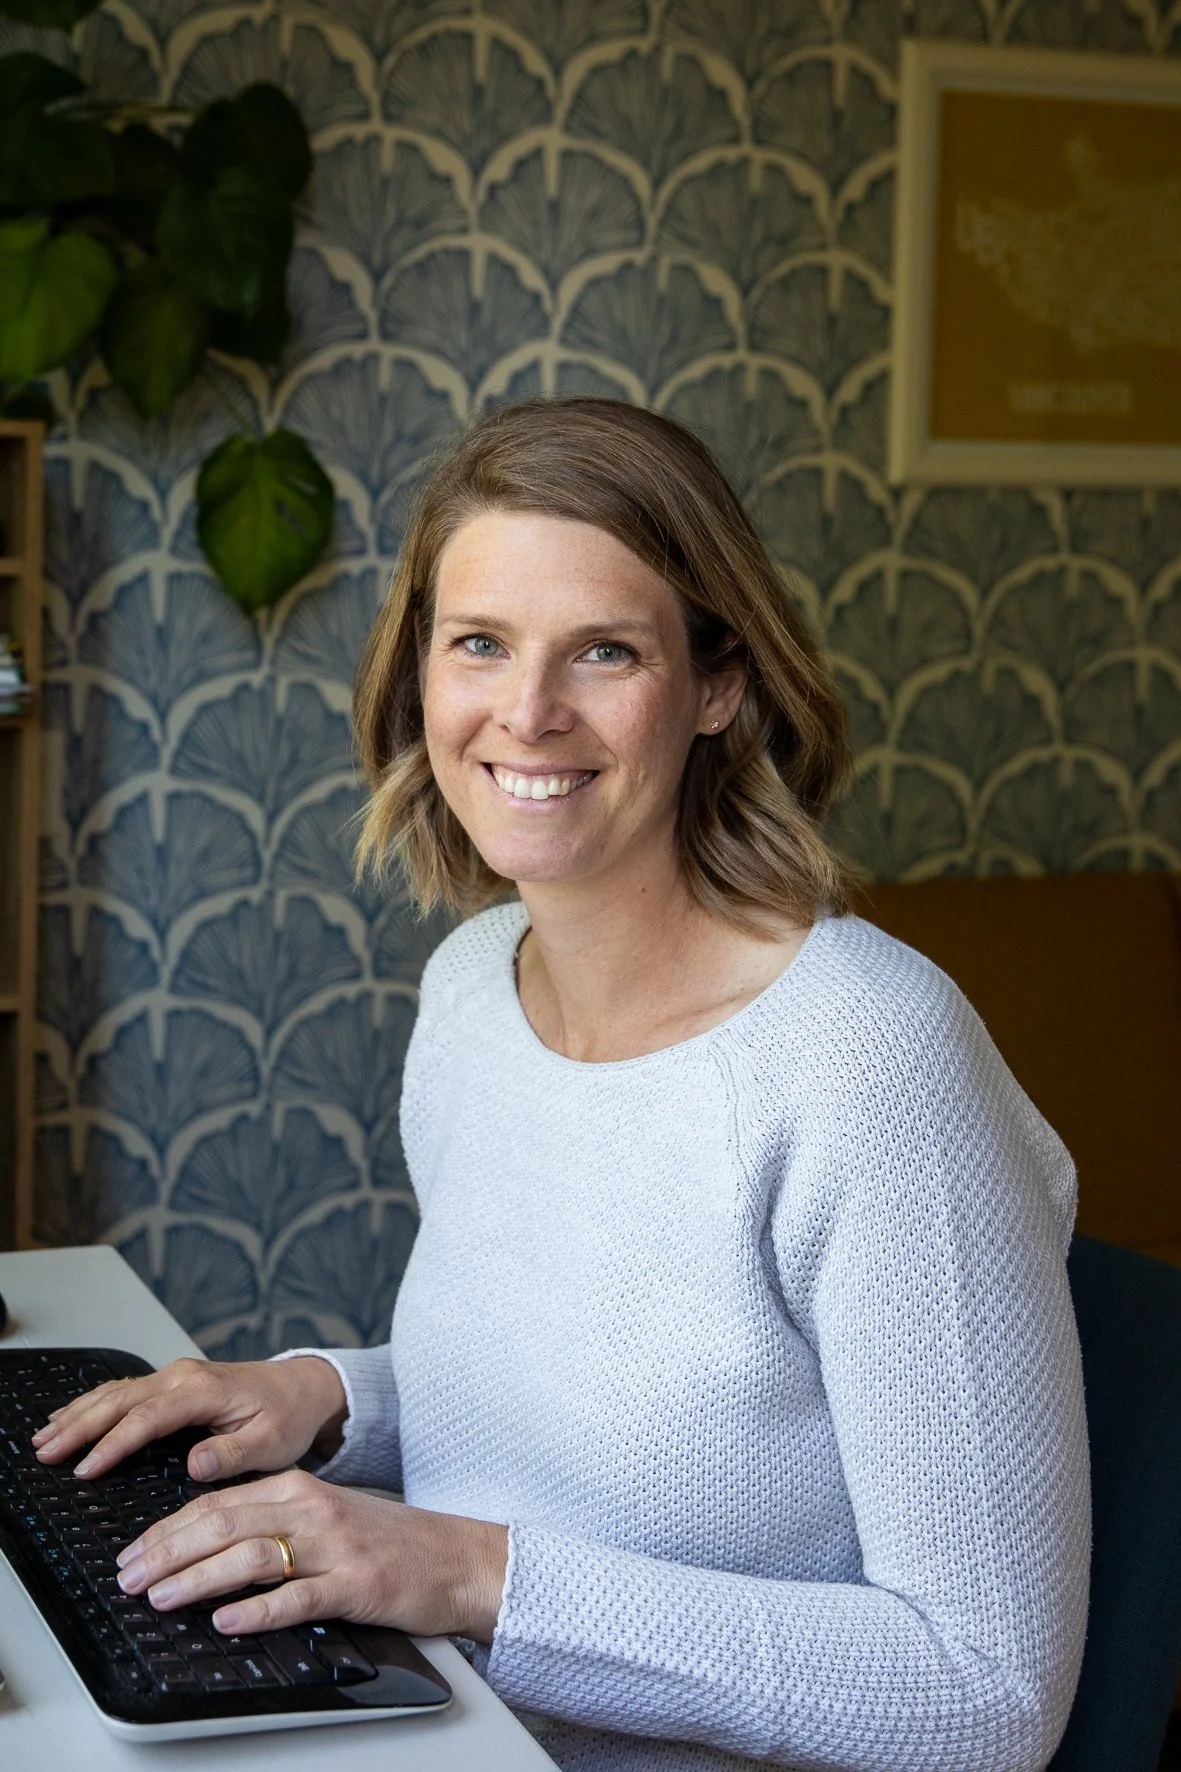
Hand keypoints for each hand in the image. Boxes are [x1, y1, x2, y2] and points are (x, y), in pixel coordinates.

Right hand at [30, 1356, 347, 1483]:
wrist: (303, 1388)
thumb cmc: (288, 1417)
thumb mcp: (272, 1443)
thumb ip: (232, 1455)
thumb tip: (194, 1464)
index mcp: (203, 1391)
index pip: (147, 1419)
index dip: (114, 1445)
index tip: (86, 1469)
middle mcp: (183, 1377)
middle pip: (119, 1400)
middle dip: (79, 1427)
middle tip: (46, 1453)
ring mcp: (176, 1376)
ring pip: (115, 1392)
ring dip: (78, 1414)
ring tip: (44, 1438)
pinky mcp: (173, 1382)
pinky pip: (124, 1391)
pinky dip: (93, 1404)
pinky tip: (71, 1417)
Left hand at [114, 1468, 509, 1643]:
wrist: (457, 1557)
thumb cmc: (389, 1542)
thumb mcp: (327, 1515)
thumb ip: (274, 1521)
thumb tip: (205, 1544)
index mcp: (300, 1487)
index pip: (218, 1502)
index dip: (167, 1529)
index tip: (132, 1553)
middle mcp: (313, 1508)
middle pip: (224, 1524)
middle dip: (167, 1552)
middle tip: (129, 1577)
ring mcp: (335, 1546)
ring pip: (251, 1557)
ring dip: (198, 1579)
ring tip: (161, 1597)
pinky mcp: (356, 1584)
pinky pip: (298, 1597)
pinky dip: (258, 1610)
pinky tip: (227, 1621)